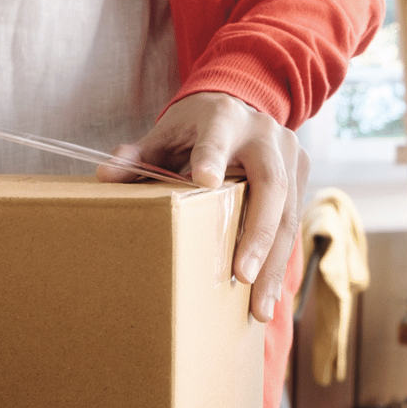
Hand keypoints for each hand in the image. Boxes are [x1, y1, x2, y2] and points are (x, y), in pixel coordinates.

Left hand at [98, 92, 309, 322]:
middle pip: (270, 186)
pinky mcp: (300, 175)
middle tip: (242, 276)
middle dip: (257, 234)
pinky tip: (269, 294)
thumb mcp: (166, 133)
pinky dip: (280, 261)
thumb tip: (106, 175)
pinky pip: (292, 223)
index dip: (212, 156)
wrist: (242, 100)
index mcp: (224, 118)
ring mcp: (289, 155)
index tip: (205, 179)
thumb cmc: (197, 125)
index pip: (218, 137)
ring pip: (288, 213)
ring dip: (274, 263)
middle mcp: (264, 135)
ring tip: (261, 307)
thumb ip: (139, 155)